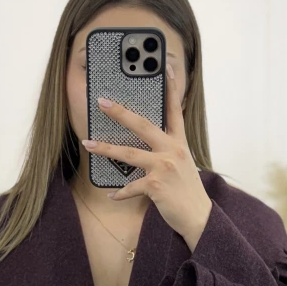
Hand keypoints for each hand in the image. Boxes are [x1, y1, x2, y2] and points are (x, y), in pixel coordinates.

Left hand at [81, 61, 212, 251]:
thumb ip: (169, 149)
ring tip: (88, 144)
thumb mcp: (183, 164)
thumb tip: (150, 140)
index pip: (175, 111)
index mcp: (180, 143)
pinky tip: (111, 195)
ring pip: (128, 154)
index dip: (171, 89)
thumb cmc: (187, 191)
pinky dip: (119, 193)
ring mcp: (163, 167)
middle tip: (103, 102)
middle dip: (120, 113)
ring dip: (105, 149)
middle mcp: (172, 151)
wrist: (198, 217)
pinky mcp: (155, 186)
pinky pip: (130, 187)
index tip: (165, 68)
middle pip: (142, 125)